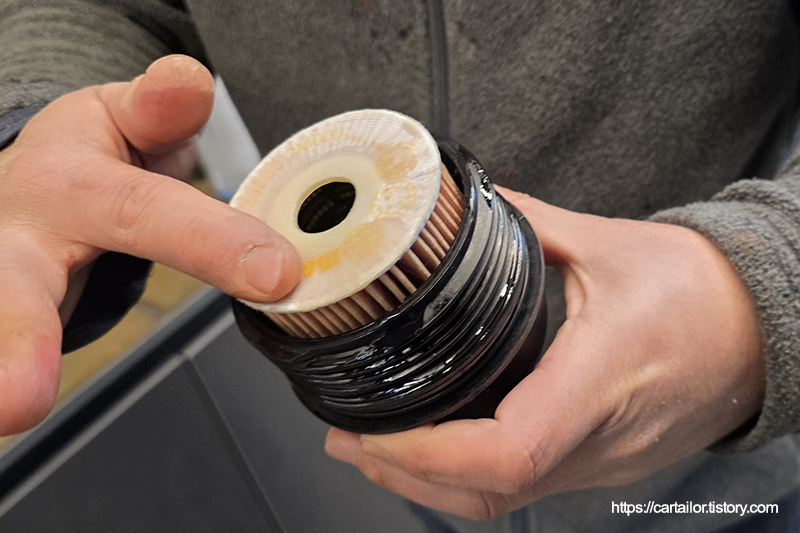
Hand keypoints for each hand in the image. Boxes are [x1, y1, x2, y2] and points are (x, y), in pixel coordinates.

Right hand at [0, 55, 300, 434]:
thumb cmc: (83, 164)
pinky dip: (2, 375)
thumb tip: (191, 82)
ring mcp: (2, 280)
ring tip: (6, 413)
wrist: (26, 189)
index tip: (276, 273)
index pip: (147, 212)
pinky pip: (5, 341)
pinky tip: (4, 412)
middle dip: (19, 337)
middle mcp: (20, 236)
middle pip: (17, 285)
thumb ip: (157, 108)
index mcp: (72, 184)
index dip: (213, 242)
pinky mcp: (4, 314)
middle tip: (22, 398)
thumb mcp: (120, 119)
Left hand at [325, 187, 764, 519]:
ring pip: (502, 501)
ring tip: (374, 449)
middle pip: (490, 492)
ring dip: (427, 484)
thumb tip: (465, 210)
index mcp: (600, 375)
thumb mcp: (608, 244)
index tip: (375, 431)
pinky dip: (465, 479)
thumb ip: (525, 226)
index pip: (509, 450)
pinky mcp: (600, 461)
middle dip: (403, 474)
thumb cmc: (702, 291)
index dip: (428, 453)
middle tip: (347, 440)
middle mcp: (599, 434)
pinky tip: (434, 450)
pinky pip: (523, 489)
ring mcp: (601, 460)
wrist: (760, 331)